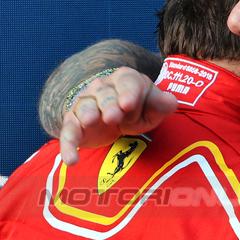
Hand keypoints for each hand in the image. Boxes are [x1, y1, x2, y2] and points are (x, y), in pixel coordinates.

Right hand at [61, 67, 177, 164]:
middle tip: (113, 116)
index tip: (128, 103)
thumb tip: (171, 101)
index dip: (128, 92)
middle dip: (109, 104)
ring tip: (90, 121)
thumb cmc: (137, 109)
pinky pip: (68, 132)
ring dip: (87, 113)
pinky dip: (68, 145)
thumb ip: (161, 105)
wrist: (115, 115)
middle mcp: (102, 87)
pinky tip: (71, 159)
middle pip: (104, 94)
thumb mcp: (152, 108)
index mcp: (125, 79)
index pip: (127, 82)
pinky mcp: (74, 123)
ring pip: (84, 107)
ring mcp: (86, 104)